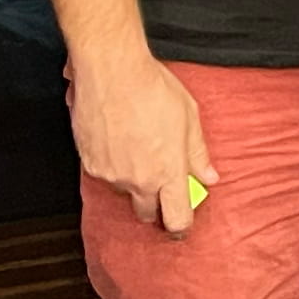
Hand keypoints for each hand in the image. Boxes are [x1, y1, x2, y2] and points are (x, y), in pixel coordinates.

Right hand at [69, 48, 213, 233]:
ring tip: (135, 146)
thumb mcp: (189, 116)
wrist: (111, 71)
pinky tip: (116, 138)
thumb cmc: (152, 88)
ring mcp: (112, 175)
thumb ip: (198, 153)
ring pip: (123, 190)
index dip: (181, 227)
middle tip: (157, 185)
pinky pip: (104, 174)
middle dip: (153, 205)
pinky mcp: (90, 164)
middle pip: (146, 213)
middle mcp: (138, 180)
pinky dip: (111, 163)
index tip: (181, 226)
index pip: (176, 219)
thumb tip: (209, 176)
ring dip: (131, 179)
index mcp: (168, 172)